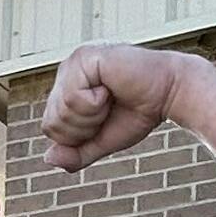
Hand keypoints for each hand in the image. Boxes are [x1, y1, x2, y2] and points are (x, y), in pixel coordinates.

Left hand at [42, 45, 186, 173]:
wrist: (167, 94)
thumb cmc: (137, 113)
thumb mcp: (101, 142)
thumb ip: (75, 153)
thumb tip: (48, 158)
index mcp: (67, 87)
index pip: (50, 127)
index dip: (77, 136)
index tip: (103, 119)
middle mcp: (67, 71)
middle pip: (52, 122)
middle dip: (83, 128)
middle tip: (108, 108)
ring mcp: (74, 62)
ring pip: (61, 111)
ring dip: (91, 115)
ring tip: (111, 97)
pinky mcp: (85, 58)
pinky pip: (72, 98)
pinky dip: (95, 104)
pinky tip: (111, 88)